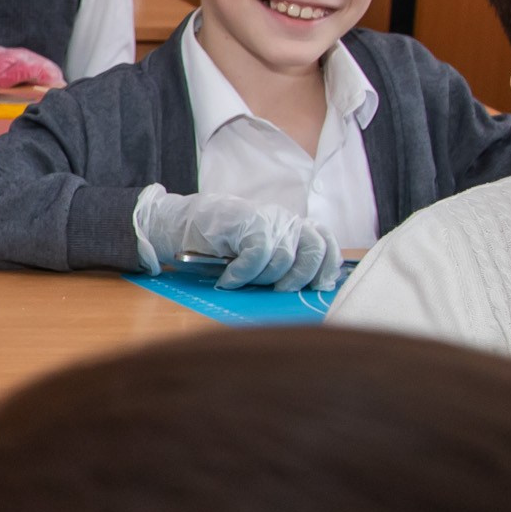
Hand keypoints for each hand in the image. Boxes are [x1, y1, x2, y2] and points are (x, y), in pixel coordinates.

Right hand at [142, 191, 343, 290]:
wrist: (183, 224)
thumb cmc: (222, 246)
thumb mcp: (259, 256)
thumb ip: (285, 265)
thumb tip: (311, 290)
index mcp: (294, 228)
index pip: (326, 243)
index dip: (327, 268)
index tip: (318, 288)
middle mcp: (286, 221)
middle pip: (313, 251)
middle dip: (298, 279)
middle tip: (277, 291)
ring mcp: (268, 220)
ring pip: (283, 258)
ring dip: (261, 278)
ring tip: (241, 279)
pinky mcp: (246, 223)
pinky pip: (257, 255)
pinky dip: (242, 273)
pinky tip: (228, 278)